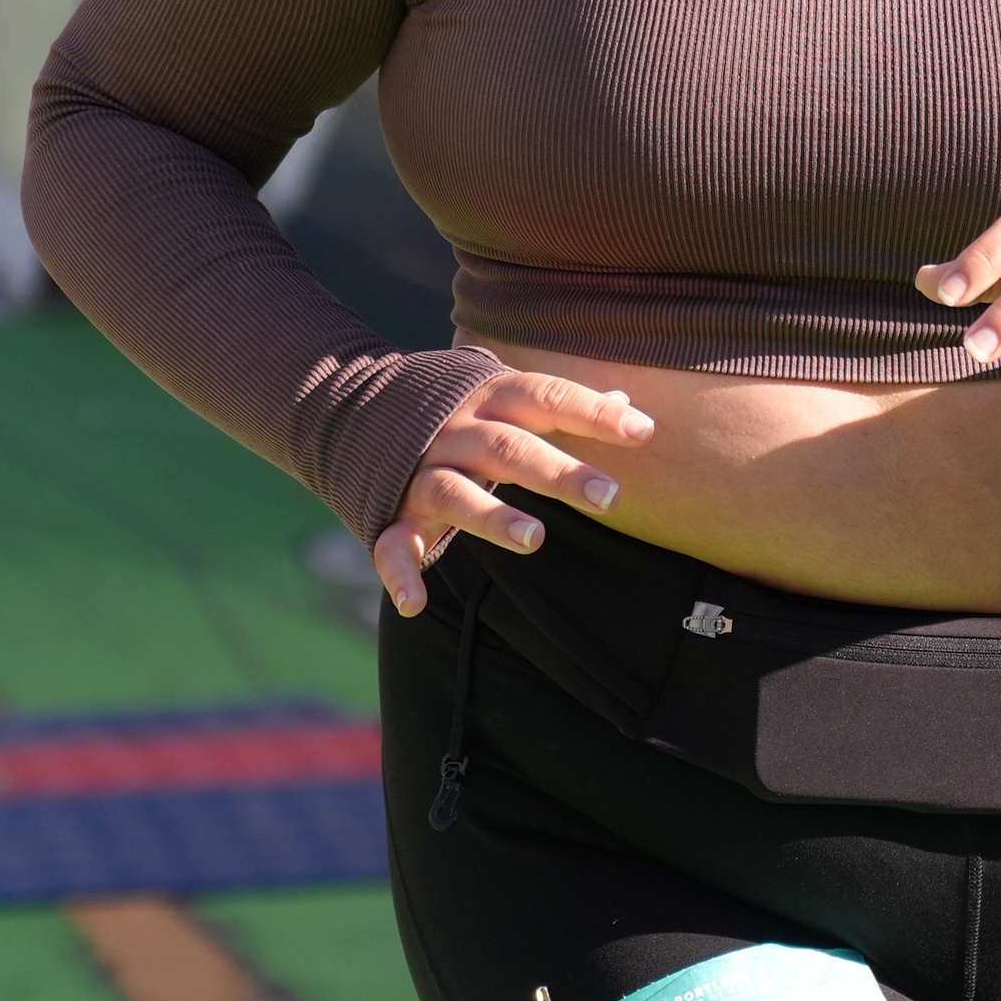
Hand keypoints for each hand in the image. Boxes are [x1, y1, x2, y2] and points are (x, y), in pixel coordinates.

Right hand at [374, 371, 655, 614]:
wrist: (358, 407)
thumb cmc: (462, 412)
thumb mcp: (506, 397)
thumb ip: (560, 406)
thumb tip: (628, 398)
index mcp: (489, 400)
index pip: (545, 396)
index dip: (593, 412)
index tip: (643, 430)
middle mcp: (453, 433)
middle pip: (506, 447)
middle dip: (556, 471)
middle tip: (609, 497)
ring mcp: (419, 473)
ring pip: (454, 491)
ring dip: (491, 515)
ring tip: (534, 539)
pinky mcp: (391, 512)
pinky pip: (392, 544)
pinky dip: (400, 573)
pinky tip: (414, 604)